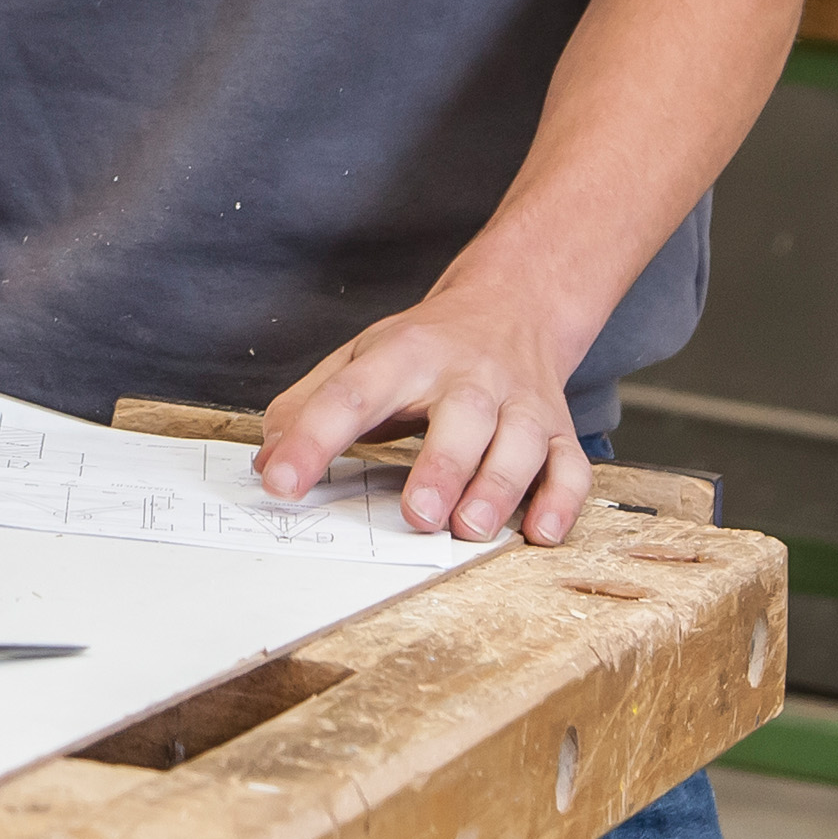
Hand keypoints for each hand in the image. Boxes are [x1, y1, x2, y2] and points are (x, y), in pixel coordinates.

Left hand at [254, 280, 591, 544]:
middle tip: (418, 513)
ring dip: (499, 488)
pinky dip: (562, 502)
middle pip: (462, 416)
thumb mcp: (359, 359)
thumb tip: (267, 458)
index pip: (352, 394)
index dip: (313, 438)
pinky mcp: (557, 427)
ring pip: (521, 443)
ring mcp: (520, 402)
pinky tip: (539, 533)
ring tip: (470, 528)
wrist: (513, 305)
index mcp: (405, 355)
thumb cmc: (424, 348)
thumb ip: (308, 405)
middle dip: (443, 466)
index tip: (280, 482)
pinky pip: (570, 466)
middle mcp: (469, 375)